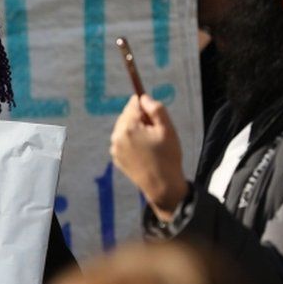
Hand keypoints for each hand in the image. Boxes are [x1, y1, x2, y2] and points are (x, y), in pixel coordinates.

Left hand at [110, 95, 188, 221]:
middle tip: (155, 132)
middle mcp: (116, 136)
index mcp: (128, 127)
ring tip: (151, 143)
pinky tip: (144, 152)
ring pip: (124, 128)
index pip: (133, 104)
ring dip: (135, 130)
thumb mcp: (167, 129)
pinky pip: (123, 141)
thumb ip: (156, 109)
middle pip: (127, 116)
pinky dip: (131, 141)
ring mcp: (114, 148)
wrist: (162, 185)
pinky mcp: (116, 157)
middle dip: (140, 119)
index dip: (145, 106)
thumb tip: (143, 97)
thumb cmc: (168, 156)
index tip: (155, 115)